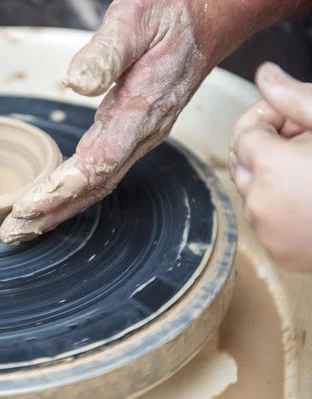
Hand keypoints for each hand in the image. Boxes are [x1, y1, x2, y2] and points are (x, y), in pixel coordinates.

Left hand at [0, 0, 309, 243]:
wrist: (202, 25)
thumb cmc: (170, 20)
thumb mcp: (134, 23)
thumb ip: (106, 54)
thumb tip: (77, 85)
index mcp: (143, 110)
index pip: (100, 162)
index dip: (64, 188)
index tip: (29, 206)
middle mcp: (142, 133)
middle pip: (95, 186)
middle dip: (53, 212)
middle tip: (13, 231)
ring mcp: (137, 137)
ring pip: (97, 184)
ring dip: (60, 209)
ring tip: (24, 226)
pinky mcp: (130, 134)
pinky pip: (100, 171)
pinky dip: (73, 192)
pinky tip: (52, 200)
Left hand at [230, 63, 311, 271]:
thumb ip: (295, 98)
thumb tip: (264, 74)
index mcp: (270, 166)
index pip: (244, 135)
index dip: (267, 119)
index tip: (292, 116)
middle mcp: (259, 202)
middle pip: (242, 165)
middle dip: (264, 148)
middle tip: (303, 138)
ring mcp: (268, 233)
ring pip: (252, 194)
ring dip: (271, 178)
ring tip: (311, 168)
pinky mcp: (281, 255)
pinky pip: (266, 223)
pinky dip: (281, 208)